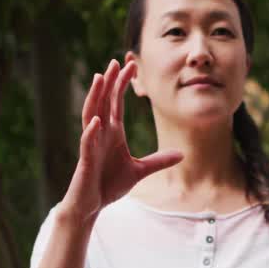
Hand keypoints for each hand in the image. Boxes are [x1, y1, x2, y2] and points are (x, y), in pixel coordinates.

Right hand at [62, 59, 182, 218]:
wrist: (92, 205)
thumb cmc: (109, 185)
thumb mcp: (139, 171)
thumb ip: (158, 161)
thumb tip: (182, 154)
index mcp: (112, 133)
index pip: (116, 103)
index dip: (122, 84)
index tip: (132, 66)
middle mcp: (100, 134)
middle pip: (104, 102)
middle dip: (110, 82)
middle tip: (117, 61)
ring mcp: (92, 145)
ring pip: (91, 115)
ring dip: (95, 97)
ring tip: (100, 78)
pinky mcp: (86, 161)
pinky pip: (88, 143)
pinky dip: (91, 132)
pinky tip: (97, 121)